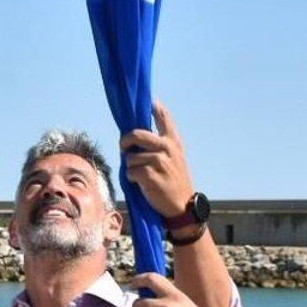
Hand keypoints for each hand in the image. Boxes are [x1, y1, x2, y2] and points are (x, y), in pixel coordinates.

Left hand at [120, 100, 193, 218]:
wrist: (182, 206)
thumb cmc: (174, 181)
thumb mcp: (175, 158)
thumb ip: (161, 144)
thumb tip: (136, 134)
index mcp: (174, 142)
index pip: (164, 118)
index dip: (155, 107)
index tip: (150, 100)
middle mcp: (167, 148)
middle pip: (136, 134)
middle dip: (125, 141)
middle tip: (123, 148)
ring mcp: (160, 161)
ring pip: (130, 157)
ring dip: (130, 167)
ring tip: (141, 175)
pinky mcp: (150, 175)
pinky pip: (130, 171)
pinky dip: (131, 179)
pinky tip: (141, 184)